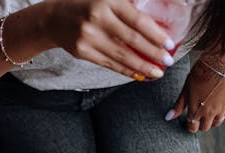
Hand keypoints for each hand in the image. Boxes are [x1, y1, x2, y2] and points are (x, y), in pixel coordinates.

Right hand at [42, 0, 174, 80]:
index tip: (169, 44)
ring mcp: (89, 37)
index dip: (155, 34)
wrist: (55, 18)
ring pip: (121, 56)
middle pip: (131, 40)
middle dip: (152, 53)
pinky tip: (138, 74)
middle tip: (168, 61)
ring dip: (141, 66)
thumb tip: (158, 25)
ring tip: (157, 72)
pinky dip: (125, 70)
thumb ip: (129, 7)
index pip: (137, 21)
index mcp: (109, 2)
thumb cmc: (89, 7)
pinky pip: (109, 64)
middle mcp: (98, 19)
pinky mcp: (82, 51)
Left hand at [166, 57, 224, 132]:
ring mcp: (221, 109)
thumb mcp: (186, 89)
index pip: (192, 127)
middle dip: (200, 123)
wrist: (220, 62)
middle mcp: (209, 112)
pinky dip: (223, 115)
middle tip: (199, 116)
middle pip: (204, 127)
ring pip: (216, 123)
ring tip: (209, 111)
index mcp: (195, 110)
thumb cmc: (201, 73)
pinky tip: (219, 109)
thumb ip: (178, 105)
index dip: (190, 125)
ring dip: (212, 120)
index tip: (189, 121)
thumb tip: (168, 117)